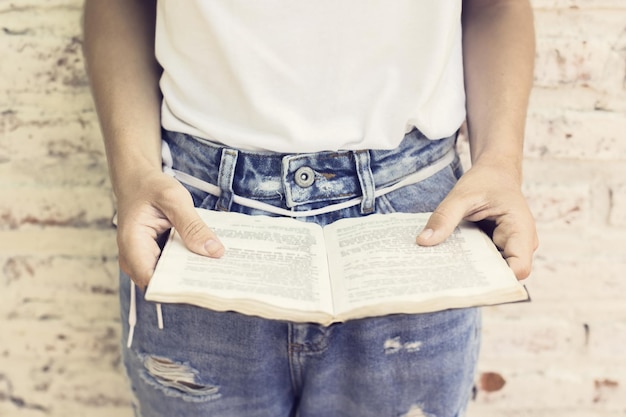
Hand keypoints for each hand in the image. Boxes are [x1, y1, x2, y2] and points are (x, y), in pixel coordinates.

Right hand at [115, 169, 223, 288]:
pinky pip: (172, 269)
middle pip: (163, 284)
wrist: (138, 181)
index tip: (206, 287)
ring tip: (220, 272)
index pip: (154, 282)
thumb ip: (193, 226)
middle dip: (191, 284)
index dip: (178, 290)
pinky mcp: (154, 259)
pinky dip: (189, 265)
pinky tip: (209, 261)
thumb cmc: (151, 187)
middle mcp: (134, 259)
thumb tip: (215, 252)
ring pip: (169, 279)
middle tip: (222, 279)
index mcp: (133, 245)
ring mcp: (143, 261)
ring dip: (192, 275)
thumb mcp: (174, 199)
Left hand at [415, 160, 537, 279]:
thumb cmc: (485, 180)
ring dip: (471, 272)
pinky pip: (485, 261)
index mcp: (520, 230)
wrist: (495, 171)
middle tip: (445, 282)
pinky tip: (448, 262)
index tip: (467, 282)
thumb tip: (423, 241)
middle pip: (503, 274)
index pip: (518, 268)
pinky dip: (469, 262)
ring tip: (443, 273)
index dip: (498, 280)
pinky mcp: (498, 248)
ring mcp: (510, 247)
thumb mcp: (462, 195)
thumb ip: (444, 217)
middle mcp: (521, 244)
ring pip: (493, 270)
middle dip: (478, 279)